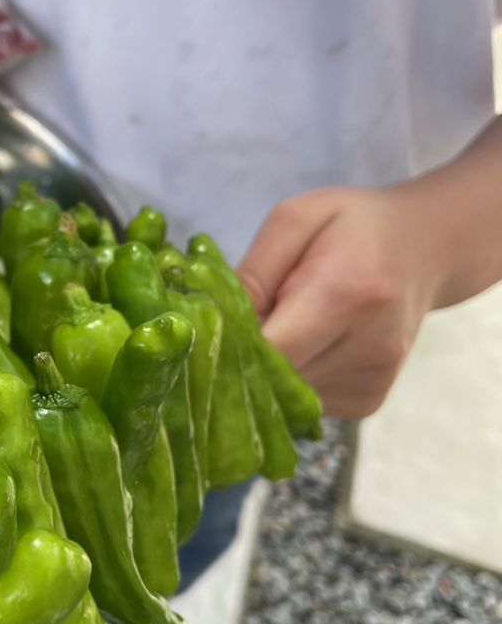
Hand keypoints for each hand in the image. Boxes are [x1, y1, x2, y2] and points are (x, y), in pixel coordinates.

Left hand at [236, 185, 445, 418]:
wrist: (424, 247)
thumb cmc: (351, 226)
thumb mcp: (295, 219)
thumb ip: (253, 272)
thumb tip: (214, 325)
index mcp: (346, 293)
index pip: (270, 350)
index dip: (226, 348)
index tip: (200, 333)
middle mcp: (368, 346)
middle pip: (275, 381)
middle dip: (241, 360)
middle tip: (230, 328)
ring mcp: (373, 380)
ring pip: (286, 399)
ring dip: (267, 372)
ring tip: (283, 326)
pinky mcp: (370, 401)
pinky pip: (306, 404)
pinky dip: (292, 380)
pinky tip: (306, 345)